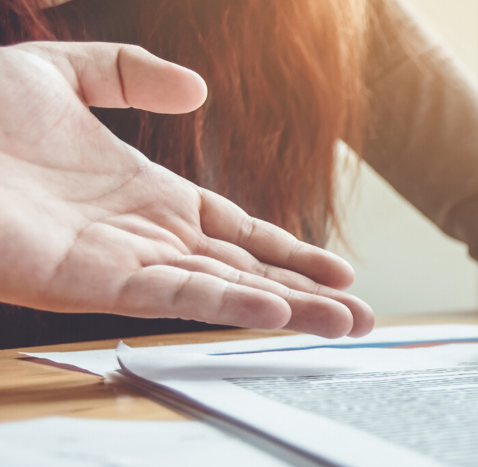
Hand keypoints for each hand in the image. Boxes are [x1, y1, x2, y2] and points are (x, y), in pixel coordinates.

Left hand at [0, 42, 372, 337]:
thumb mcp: (56, 74)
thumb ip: (127, 72)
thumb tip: (195, 89)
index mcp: (145, 196)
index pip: (236, 231)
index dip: (289, 251)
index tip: (337, 270)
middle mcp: (143, 237)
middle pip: (245, 272)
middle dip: (307, 296)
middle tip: (364, 318)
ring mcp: (122, 262)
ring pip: (222, 292)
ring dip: (286, 311)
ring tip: (345, 325)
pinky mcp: (91, 281)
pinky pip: (172, 298)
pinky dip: (224, 308)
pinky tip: (273, 314)